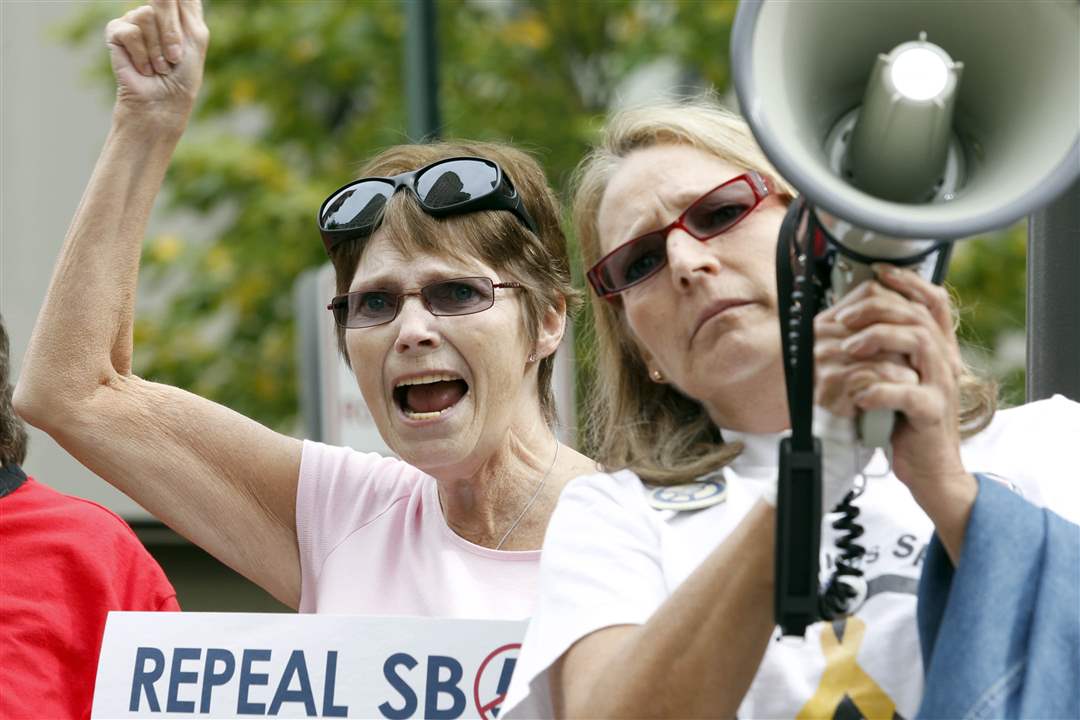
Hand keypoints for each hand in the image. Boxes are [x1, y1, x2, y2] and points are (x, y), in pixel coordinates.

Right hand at [105, 0, 207, 125]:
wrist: (163, 103)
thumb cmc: (183, 76)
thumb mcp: (194, 37)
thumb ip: (183, 4)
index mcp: (180, 11)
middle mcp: (156, 12)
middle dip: (171, 34)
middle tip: (174, 60)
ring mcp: (134, 20)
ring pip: (147, 16)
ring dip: (158, 50)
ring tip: (159, 67)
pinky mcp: (116, 33)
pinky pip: (129, 31)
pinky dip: (141, 54)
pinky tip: (143, 68)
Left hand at [814, 265, 971, 500]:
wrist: (929, 468)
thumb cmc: (904, 420)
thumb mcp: (897, 377)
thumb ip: (886, 350)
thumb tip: (849, 320)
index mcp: (937, 349)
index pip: (933, 301)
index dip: (908, 281)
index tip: (878, 271)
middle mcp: (945, 361)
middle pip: (918, 315)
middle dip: (878, 308)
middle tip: (843, 318)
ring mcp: (942, 386)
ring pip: (919, 343)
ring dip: (879, 338)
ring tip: (849, 347)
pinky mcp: (931, 413)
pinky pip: (909, 393)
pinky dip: (880, 389)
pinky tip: (859, 394)